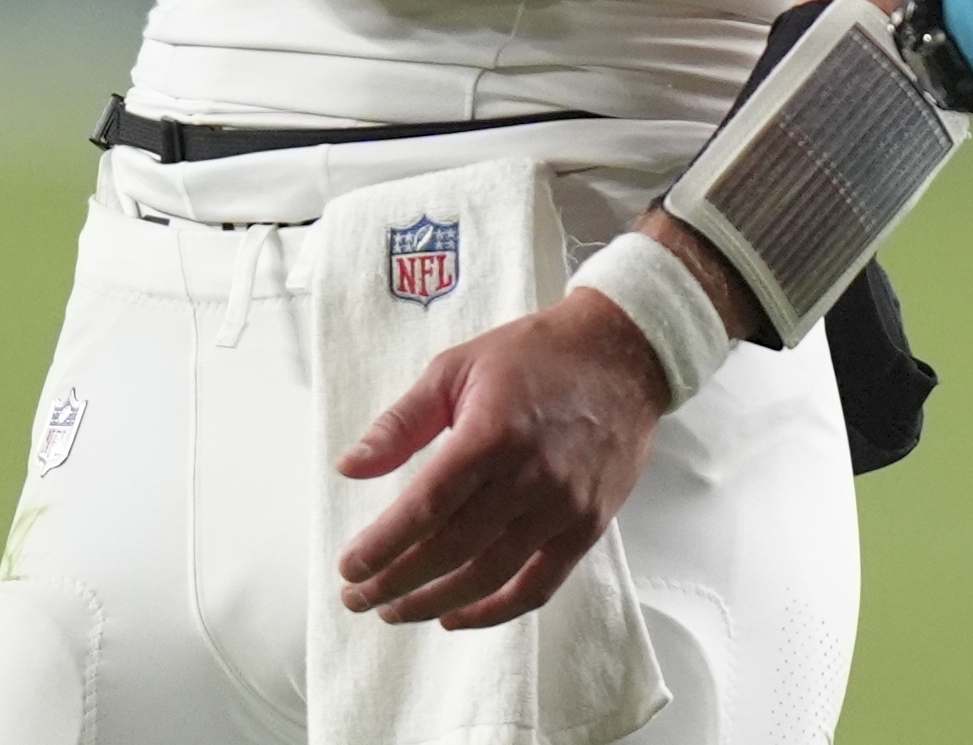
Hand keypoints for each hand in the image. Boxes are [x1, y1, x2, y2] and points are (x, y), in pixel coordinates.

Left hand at [332, 289, 668, 629]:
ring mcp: (564, 507)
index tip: (349, 566)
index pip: (426, 506)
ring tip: (395, 610)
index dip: (382, 545)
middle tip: (358, 596)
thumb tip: (349, 467)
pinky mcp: (588, 527)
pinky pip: (538, 587)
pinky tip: (457, 616)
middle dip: (396, 583)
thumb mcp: (457, 368)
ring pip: (489, 577)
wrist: (623, 355)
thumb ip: (401, 422)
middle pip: (451, 550)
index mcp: (492, 432)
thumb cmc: (535, 356)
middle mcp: (530, 477)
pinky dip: (494, 612)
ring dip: (434, 603)